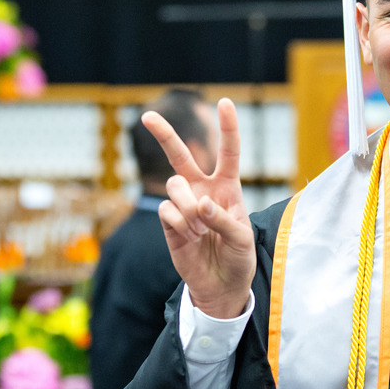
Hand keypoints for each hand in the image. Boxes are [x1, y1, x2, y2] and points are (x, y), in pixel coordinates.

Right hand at [142, 98, 254, 318]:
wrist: (220, 286)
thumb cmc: (238, 258)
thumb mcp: (242, 240)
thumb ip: (224, 220)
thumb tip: (200, 205)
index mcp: (227, 187)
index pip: (228, 152)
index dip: (227, 127)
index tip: (225, 102)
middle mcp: (202, 190)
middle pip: (181, 156)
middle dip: (164, 135)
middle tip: (147, 115)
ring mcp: (183, 205)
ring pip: (175, 186)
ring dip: (188, 207)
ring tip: (200, 230)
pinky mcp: (169, 222)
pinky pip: (167, 210)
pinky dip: (180, 224)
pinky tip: (191, 238)